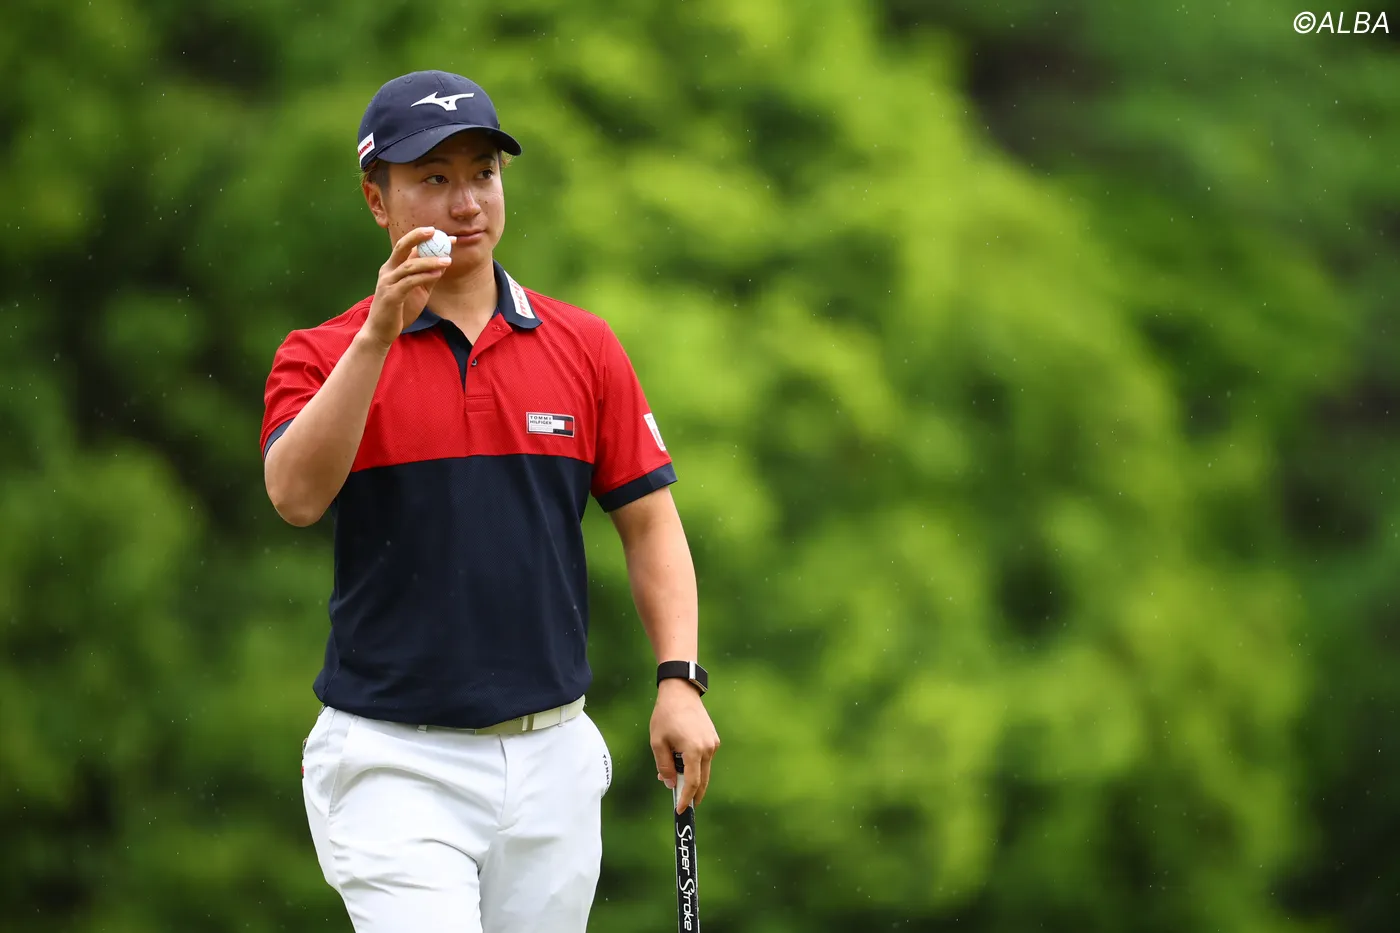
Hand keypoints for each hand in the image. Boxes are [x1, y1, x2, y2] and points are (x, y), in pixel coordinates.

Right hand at [361, 227, 454, 348]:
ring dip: (430, 261)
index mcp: (392, 268)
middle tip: (436, 232)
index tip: (444, 234)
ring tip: (448, 259)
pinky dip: (425, 276)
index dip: (423, 237)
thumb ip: (427, 276)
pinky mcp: (391, 296)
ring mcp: (388, 283)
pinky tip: (438, 274)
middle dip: (418, 236)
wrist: (381, 332)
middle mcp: (388, 271)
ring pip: (409, 265)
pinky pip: (410, 282)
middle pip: (401, 246)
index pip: (407, 246)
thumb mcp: (417, 290)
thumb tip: (443, 262)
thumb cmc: (399, 310)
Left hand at [651, 678, 719, 811]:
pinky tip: (681, 763)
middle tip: (682, 805)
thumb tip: (671, 784)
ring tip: (673, 778)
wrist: (681, 692)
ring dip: (692, 779)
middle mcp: (708, 748)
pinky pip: (705, 759)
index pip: (692, 782)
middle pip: (702, 780)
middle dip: (692, 794)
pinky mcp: (713, 739)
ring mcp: (713, 744)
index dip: (686, 798)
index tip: (680, 810)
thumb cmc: (666, 715)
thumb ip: (664, 766)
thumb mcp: (658, 742)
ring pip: (704, 770)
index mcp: (694, 750)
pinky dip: (696, 766)